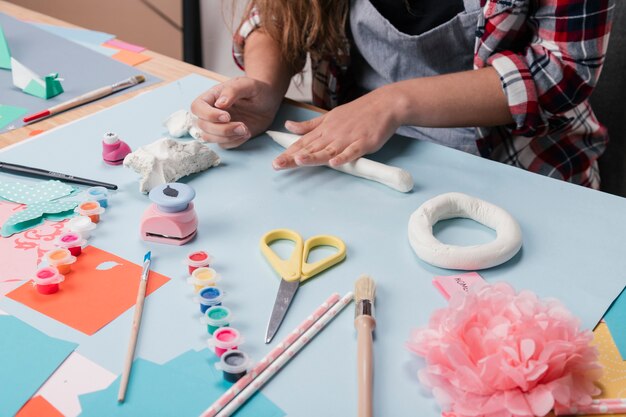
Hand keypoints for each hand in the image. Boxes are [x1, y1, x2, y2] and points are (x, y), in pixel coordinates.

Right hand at [191, 77, 282, 148]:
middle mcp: (210, 112)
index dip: (208, 115)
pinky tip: (247, 133)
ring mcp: (217, 125)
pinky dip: (235, 142)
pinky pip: (223, 145)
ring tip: (246, 130)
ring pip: (209, 138)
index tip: (227, 116)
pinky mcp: (226, 136)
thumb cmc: (256, 90)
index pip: (197, 107)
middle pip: (202, 126)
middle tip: (242, 126)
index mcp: (211, 97)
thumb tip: (219, 104)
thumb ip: (233, 91)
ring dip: (227, 137)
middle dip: (222, 129)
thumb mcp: (247, 84)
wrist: (268, 102)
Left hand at [272, 88, 400, 168]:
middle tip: (277, 165)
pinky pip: (352, 152)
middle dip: (293, 158)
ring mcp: (348, 138)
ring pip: (328, 150)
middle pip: (311, 148)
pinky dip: (344, 157)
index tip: (275, 162)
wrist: (384, 104)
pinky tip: (335, 163)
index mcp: (324, 129)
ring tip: (299, 161)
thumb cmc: (357, 112)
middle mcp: (333, 134)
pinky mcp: (364, 142)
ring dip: (314, 156)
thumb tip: (288, 126)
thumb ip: (309, 125)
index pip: (303, 143)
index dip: (288, 153)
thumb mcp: (329, 117)